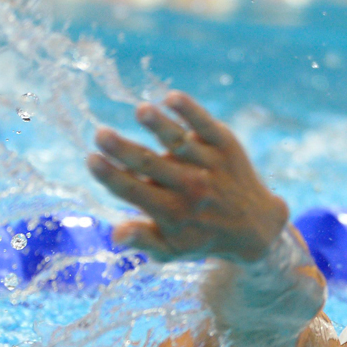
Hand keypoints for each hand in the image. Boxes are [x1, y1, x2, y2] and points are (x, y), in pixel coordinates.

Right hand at [87, 90, 288, 262]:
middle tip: (100, 134)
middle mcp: (190, 188)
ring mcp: (208, 163)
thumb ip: (142, 239)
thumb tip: (115, 235)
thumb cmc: (201, 236)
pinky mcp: (224, 144)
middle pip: (150, 165)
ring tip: (141, 111)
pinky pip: (205, 124)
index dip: (112, 177)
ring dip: (159, 126)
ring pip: (179, 142)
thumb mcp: (172, 249)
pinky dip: (190, 111)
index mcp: (171, 213)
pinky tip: (171, 98)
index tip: (91, 159)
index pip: (135, 192)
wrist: (255, 226)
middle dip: (123, 150)